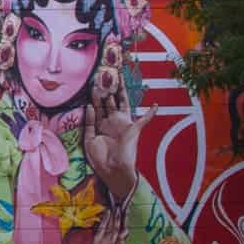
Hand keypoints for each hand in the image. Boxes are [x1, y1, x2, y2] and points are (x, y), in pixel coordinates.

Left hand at [83, 85, 154, 205]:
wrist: (112, 171)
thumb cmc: (100, 158)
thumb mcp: (89, 139)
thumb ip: (88, 122)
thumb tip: (89, 106)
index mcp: (100, 125)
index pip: (97, 105)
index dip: (94, 94)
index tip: (91, 82)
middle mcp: (112, 121)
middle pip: (110, 100)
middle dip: (107, 87)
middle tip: (104, 72)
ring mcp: (123, 124)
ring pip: (122, 103)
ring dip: (121, 91)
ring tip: (119, 76)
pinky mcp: (133, 129)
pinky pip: (144, 120)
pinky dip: (150, 113)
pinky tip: (155, 105)